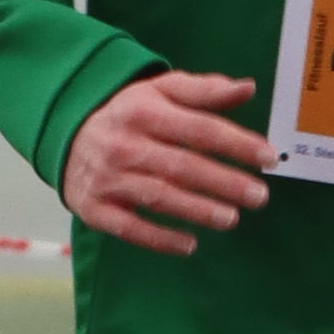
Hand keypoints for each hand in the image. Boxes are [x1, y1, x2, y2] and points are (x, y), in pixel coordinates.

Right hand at [65, 67, 270, 251]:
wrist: (65, 135)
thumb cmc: (128, 114)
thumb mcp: (160, 91)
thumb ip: (205, 91)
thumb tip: (248, 88)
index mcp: (145, 112)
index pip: (199, 129)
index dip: (236, 144)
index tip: (268, 158)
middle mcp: (125, 144)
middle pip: (182, 166)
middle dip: (224, 182)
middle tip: (259, 196)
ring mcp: (108, 178)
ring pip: (159, 197)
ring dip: (198, 210)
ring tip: (232, 219)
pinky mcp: (95, 208)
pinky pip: (130, 227)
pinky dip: (160, 238)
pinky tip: (190, 245)